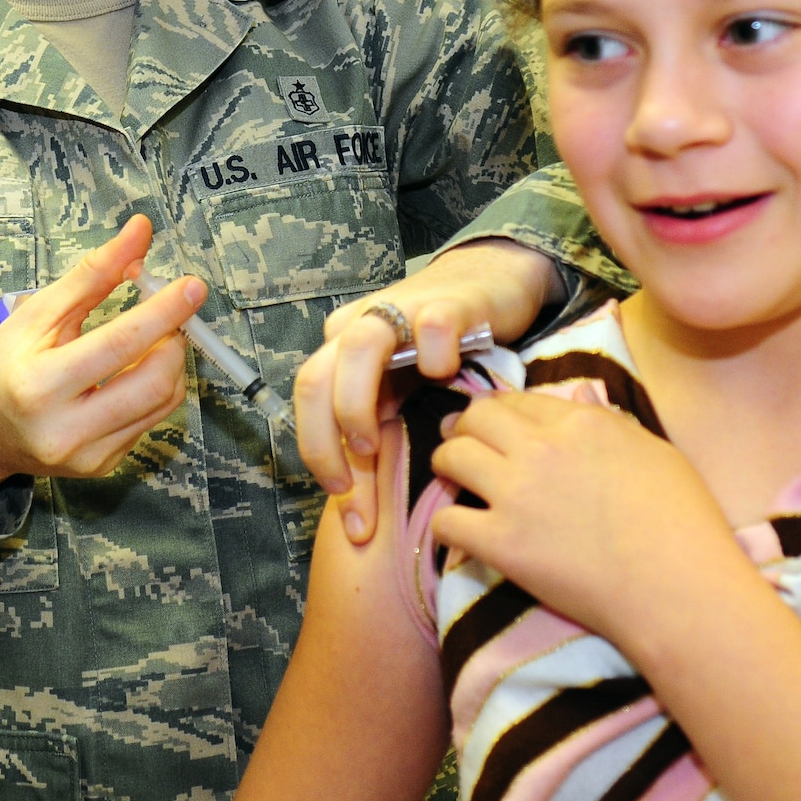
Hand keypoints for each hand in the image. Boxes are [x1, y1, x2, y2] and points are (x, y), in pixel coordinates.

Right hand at [0, 215, 203, 493]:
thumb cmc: (4, 364)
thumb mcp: (38, 313)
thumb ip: (93, 273)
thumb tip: (140, 231)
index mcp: (39, 385)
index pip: (119, 344)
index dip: (163, 312)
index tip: (191, 286)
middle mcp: (64, 428)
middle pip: (153, 383)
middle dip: (174, 340)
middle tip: (172, 314)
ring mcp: (87, 455)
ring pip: (162, 403)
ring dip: (171, 362)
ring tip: (152, 338)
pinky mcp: (102, 465)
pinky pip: (151, 420)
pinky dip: (157, 387)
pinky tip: (135, 370)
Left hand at [295, 239, 561, 542]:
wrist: (491, 281)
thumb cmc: (440, 346)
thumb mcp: (402, 399)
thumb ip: (379, 447)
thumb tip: (360, 519)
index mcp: (341, 353)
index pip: (309, 407)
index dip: (318, 461)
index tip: (348, 513)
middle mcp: (358, 328)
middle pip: (314, 378)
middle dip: (322, 441)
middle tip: (347, 485)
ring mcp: (400, 310)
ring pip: (357, 348)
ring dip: (356, 403)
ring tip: (374, 442)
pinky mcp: (447, 302)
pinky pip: (430, 327)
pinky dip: (433, 355)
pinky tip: (447, 376)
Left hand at [428, 391, 740, 646]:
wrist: (677, 588)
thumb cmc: (683, 522)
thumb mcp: (656, 452)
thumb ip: (611, 421)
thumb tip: (580, 396)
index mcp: (581, 423)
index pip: (519, 400)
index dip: (501, 410)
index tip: (493, 424)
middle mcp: (540, 449)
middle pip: (476, 417)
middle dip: (464, 427)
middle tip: (462, 443)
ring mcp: (516, 495)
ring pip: (451, 458)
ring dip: (446, 465)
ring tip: (450, 479)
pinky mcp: (501, 544)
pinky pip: (447, 522)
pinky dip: (446, 525)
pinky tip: (459, 531)